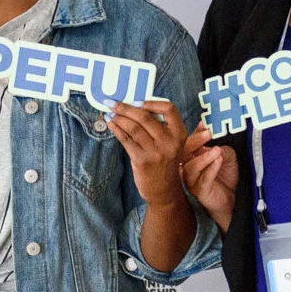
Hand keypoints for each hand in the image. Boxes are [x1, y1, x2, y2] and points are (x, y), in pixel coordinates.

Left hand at [106, 97, 190, 212]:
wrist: (163, 190)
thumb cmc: (164, 162)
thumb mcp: (170, 143)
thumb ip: (160, 127)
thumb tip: (135, 107)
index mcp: (179, 133)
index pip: (169, 109)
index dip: (152, 102)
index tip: (137, 101)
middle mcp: (169, 141)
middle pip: (145, 117)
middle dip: (126, 108)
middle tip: (113, 103)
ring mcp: (156, 152)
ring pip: (133, 127)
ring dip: (119, 118)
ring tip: (110, 113)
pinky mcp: (142, 160)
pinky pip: (126, 140)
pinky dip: (117, 130)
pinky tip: (111, 124)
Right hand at [179, 120, 236, 231]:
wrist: (230, 198)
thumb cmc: (224, 176)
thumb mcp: (226, 156)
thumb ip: (220, 149)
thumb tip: (214, 145)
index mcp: (191, 157)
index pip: (188, 143)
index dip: (195, 133)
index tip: (203, 124)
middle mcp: (187, 168)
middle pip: (183, 153)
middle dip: (195, 141)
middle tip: (208, 134)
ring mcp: (191, 180)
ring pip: (191, 167)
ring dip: (204, 157)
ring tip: (217, 151)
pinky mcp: (199, 191)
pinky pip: (203, 179)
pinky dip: (211, 168)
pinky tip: (219, 161)